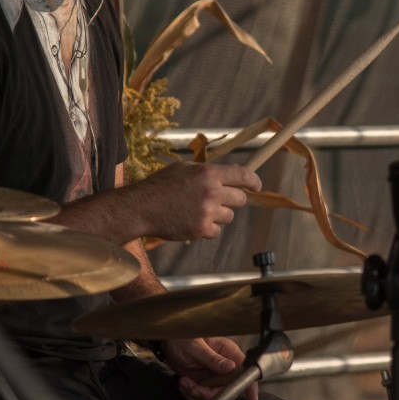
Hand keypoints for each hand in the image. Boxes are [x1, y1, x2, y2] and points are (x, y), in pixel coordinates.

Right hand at [131, 162, 260, 241]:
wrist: (141, 207)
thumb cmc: (160, 185)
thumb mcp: (184, 168)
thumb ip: (208, 171)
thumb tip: (231, 173)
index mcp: (208, 173)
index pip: (243, 175)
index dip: (253, 181)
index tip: (256, 186)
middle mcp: (211, 191)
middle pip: (240, 199)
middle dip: (233, 200)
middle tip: (219, 201)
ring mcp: (207, 212)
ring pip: (229, 216)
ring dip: (219, 214)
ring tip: (198, 210)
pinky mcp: (202, 229)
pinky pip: (217, 230)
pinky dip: (208, 228)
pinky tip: (193, 221)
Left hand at [164, 335, 258, 399]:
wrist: (168, 344)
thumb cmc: (183, 337)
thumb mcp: (196, 346)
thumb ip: (213, 358)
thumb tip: (230, 366)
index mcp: (228, 353)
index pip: (244, 370)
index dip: (249, 385)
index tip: (251, 399)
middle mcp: (224, 366)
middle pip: (227, 389)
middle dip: (209, 394)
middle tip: (194, 388)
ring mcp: (214, 376)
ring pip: (213, 396)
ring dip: (196, 394)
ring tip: (185, 383)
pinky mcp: (204, 383)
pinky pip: (202, 397)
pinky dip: (190, 394)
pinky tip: (184, 384)